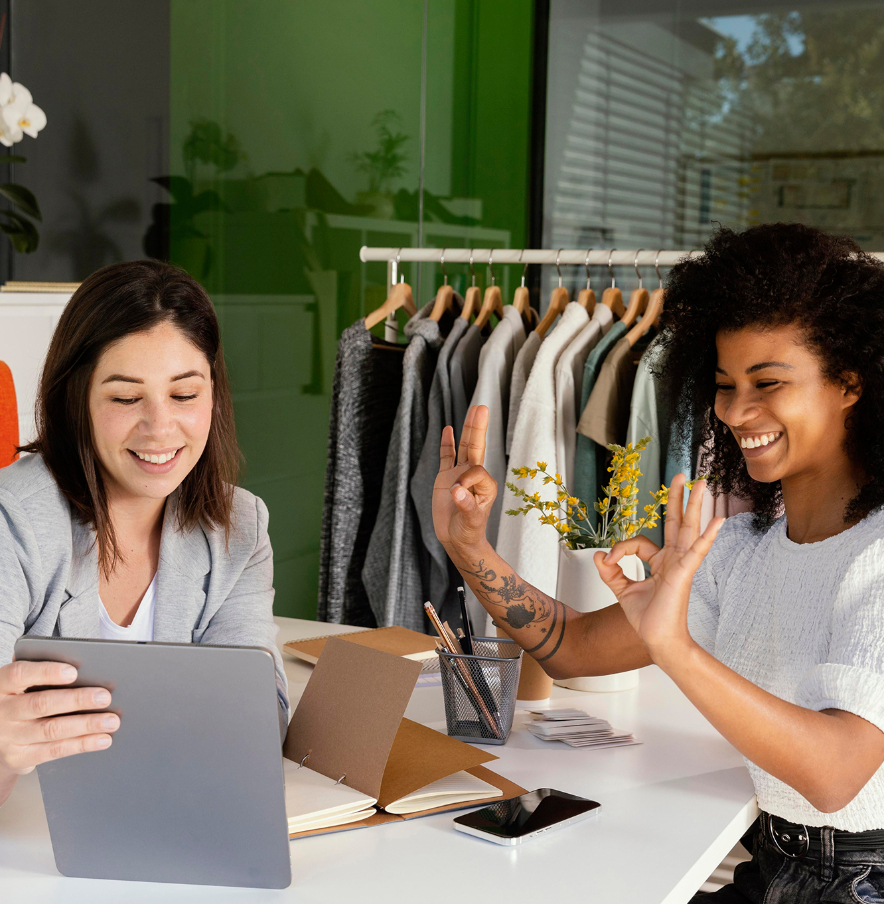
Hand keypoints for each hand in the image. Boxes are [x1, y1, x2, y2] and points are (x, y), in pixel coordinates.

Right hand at [0, 660, 118, 776]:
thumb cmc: (21, 698)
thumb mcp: (22, 684)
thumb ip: (42, 674)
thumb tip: (83, 665)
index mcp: (2, 685)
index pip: (20, 674)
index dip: (46, 672)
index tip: (73, 671)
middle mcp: (2, 711)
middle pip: (41, 704)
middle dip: (76, 700)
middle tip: (105, 697)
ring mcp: (9, 736)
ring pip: (52, 730)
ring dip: (86, 725)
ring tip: (112, 720)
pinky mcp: (19, 757)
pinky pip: (55, 750)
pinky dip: (82, 744)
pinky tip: (102, 739)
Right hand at [433, 405, 496, 559]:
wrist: (458, 540)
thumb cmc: (468, 532)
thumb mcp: (470, 521)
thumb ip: (466, 506)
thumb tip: (456, 491)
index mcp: (486, 485)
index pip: (476, 470)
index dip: (466, 479)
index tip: (456, 494)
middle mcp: (475, 476)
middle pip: (476, 447)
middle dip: (478, 429)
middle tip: (481, 408)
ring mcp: (460, 474)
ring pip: (464, 448)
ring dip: (467, 430)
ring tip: (474, 409)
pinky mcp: (446, 478)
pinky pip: (447, 456)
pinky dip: (447, 443)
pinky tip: (448, 429)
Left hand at [592, 475, 723, 659]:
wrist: (658, 640)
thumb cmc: (647, 619)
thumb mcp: (622, 590)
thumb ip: (609, 571)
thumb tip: (599, 554)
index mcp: (661, 562)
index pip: (639, 542)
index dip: (620, 548)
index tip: (609, 560)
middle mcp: (673, 559)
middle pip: (676, 522)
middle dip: (678, 498)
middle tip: (683, 476)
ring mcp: (681, 565)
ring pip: (688, 529)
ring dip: (695, 506)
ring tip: (702, 485)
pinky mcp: (684, 573)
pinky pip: (697, 551)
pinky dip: (707, 536)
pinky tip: (718, 521)